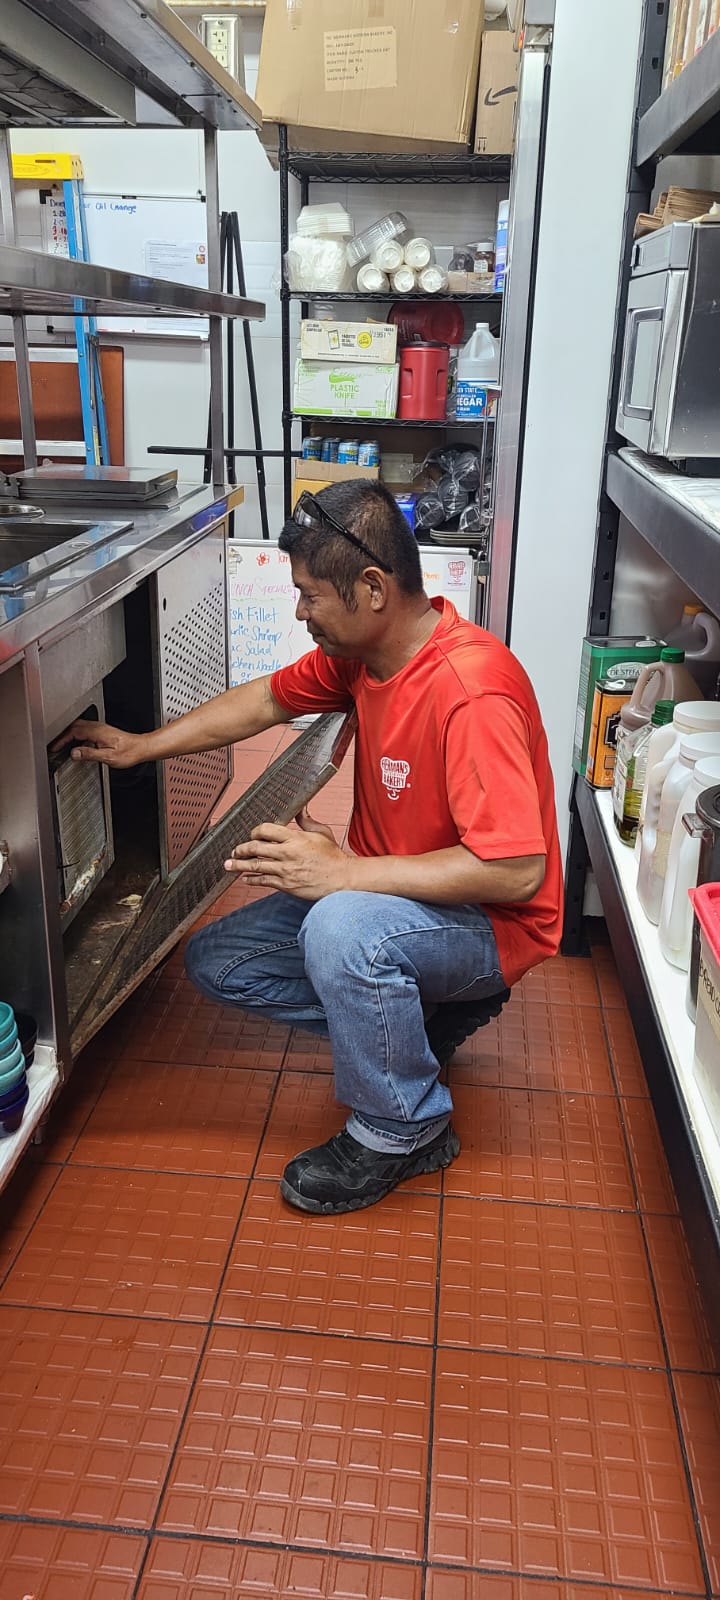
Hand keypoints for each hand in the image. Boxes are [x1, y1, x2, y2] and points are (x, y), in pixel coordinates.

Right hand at [52, 719, 146, 768]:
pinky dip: (76, 735)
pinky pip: (85, 729)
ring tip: (62, 744)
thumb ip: (89, 754)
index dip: (62, 739)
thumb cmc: (129, 752)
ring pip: (79, 727)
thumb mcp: (108, 757)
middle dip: (62, 735)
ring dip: (68, 734)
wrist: (141, 748)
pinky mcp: (103, 731)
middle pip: (73, 726)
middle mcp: (97, 727)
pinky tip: (77, 743)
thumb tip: (74, 753)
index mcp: (96, 731)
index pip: (73, 732)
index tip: (55, 747)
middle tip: (55, 745)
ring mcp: (100, 728)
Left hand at [225, 808, 348, 898]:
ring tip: (229, 864)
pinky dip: (252, 879)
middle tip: (235, 850)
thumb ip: (306, 820)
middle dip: (241, 849)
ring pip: (255, 866)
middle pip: (255, 848)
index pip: (266, 830)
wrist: (341, 879)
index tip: (252, 834)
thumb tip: (301, 807)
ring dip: (239, 865)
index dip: (255, 831)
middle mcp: (287, 853)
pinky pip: (263, 881)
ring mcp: (285, 870)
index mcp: (295, 838)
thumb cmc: (332, 857)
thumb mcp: (321, 833)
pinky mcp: (286, 885)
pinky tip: (245, 878)